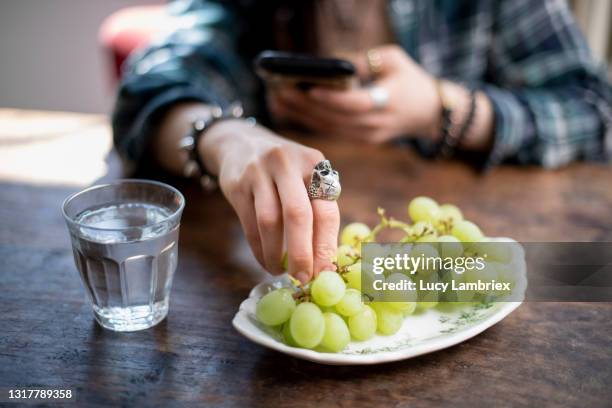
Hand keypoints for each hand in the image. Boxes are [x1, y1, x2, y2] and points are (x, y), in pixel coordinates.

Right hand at [200, 119, 339, 283]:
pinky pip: (249, 224)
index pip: (326, 210)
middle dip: (302, 253)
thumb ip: (317, 210)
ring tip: (280, 271)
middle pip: (298, 215)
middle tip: (303, 278)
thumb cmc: (284, 171)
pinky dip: (258, 249)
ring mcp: (259, 172)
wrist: (241, 143)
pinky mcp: (236, 184)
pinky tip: (265, 260)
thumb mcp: (305, 176)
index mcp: (315, 164)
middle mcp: (288, 164)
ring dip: (276, 254)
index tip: (325, 272)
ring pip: (270, 222)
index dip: (326, 246)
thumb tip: (325, 262)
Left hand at [268, 45, 440, 143]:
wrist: (429, 113)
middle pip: (334, 118)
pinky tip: (291, 110)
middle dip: (305, 105)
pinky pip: (331, 131)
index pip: (355, 104)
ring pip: (329, 128)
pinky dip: (310, 121)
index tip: (308, 88)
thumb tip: (329, 64)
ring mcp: (367, 137)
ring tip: (277, 100)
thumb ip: (362, 61)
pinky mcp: (361, 141)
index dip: (331, 98)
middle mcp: (375, 125)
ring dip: (301, 115)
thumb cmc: (411, 80)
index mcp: (388, 103)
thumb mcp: (393, 59)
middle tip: (279, 91)